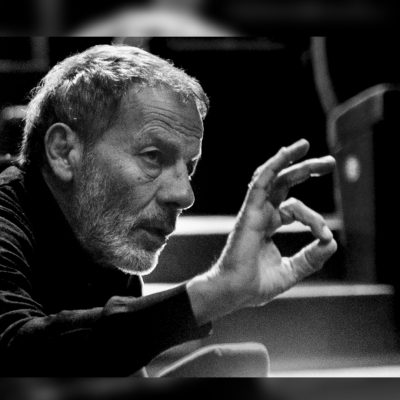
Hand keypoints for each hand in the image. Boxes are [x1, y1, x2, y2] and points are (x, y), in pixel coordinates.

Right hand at [187, 139, 336, 324]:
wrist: (235, 293)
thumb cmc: (255, 285)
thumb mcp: (291, 270)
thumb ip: (310, 258)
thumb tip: (331, 242)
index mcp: (269, 225)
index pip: (295, 209)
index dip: (315, 220)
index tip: (325, 237)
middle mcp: (262, 214)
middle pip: (285, 184)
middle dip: (306, 170)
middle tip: (330, 162)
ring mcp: (254, 211)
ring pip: (274, 178)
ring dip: (291, 160)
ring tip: (307, 145)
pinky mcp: (249, 212)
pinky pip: (261, 182)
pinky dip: (274, 165)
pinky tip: (288, 152)